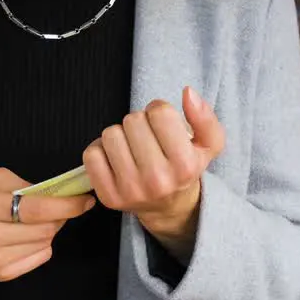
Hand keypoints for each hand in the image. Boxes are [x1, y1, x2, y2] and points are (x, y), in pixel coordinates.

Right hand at [0, 168, 94, 283]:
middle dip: (60, 217)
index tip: (84, 201)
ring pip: (44, 245)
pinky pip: (37, 260)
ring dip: (49, 231)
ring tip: (36, 222)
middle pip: (45, 229)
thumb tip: (59, 195)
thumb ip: (26, 185)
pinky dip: (40, 246)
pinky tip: (26, 237)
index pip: (37, 209)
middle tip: (57, 208)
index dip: (67, 205)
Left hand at [83, 87, 225, 238]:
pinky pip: (91, 154)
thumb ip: (205, 116)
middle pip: (132, 120)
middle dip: (139, 122)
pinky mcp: (109, 197)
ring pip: (110, 134)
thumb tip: (188, 93)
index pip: (159, 111)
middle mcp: (158, 181)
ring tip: (132, 148)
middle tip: (147, 138)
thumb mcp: (208, 144)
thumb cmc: (185, 167)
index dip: (159, 111)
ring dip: (119, 135)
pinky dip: (101, 150)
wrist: (168, 206)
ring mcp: (131, 191)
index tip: (163, 125)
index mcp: (184, 165)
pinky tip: (116, 158)